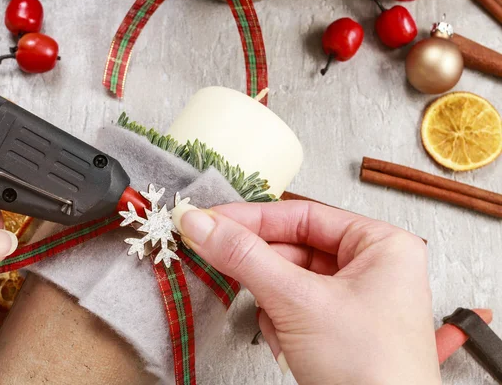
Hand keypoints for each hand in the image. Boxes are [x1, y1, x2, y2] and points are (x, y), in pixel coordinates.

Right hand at [173, 201, 440, 384]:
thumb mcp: (298, 301)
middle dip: (261, 269)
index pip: (302, 215)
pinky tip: (288, 345)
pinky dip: (279, 324)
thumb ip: (244, 257)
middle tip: (217, 256)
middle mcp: (369, 269)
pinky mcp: (334, 329)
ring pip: (287, 281)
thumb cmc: (373, 371)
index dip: (252, 217)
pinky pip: (291, 308)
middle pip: (292, 248)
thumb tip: (203, 224)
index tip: (211, 218)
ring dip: (271, 302)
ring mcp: (352, 301)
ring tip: (278, 325)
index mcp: (380, 246)